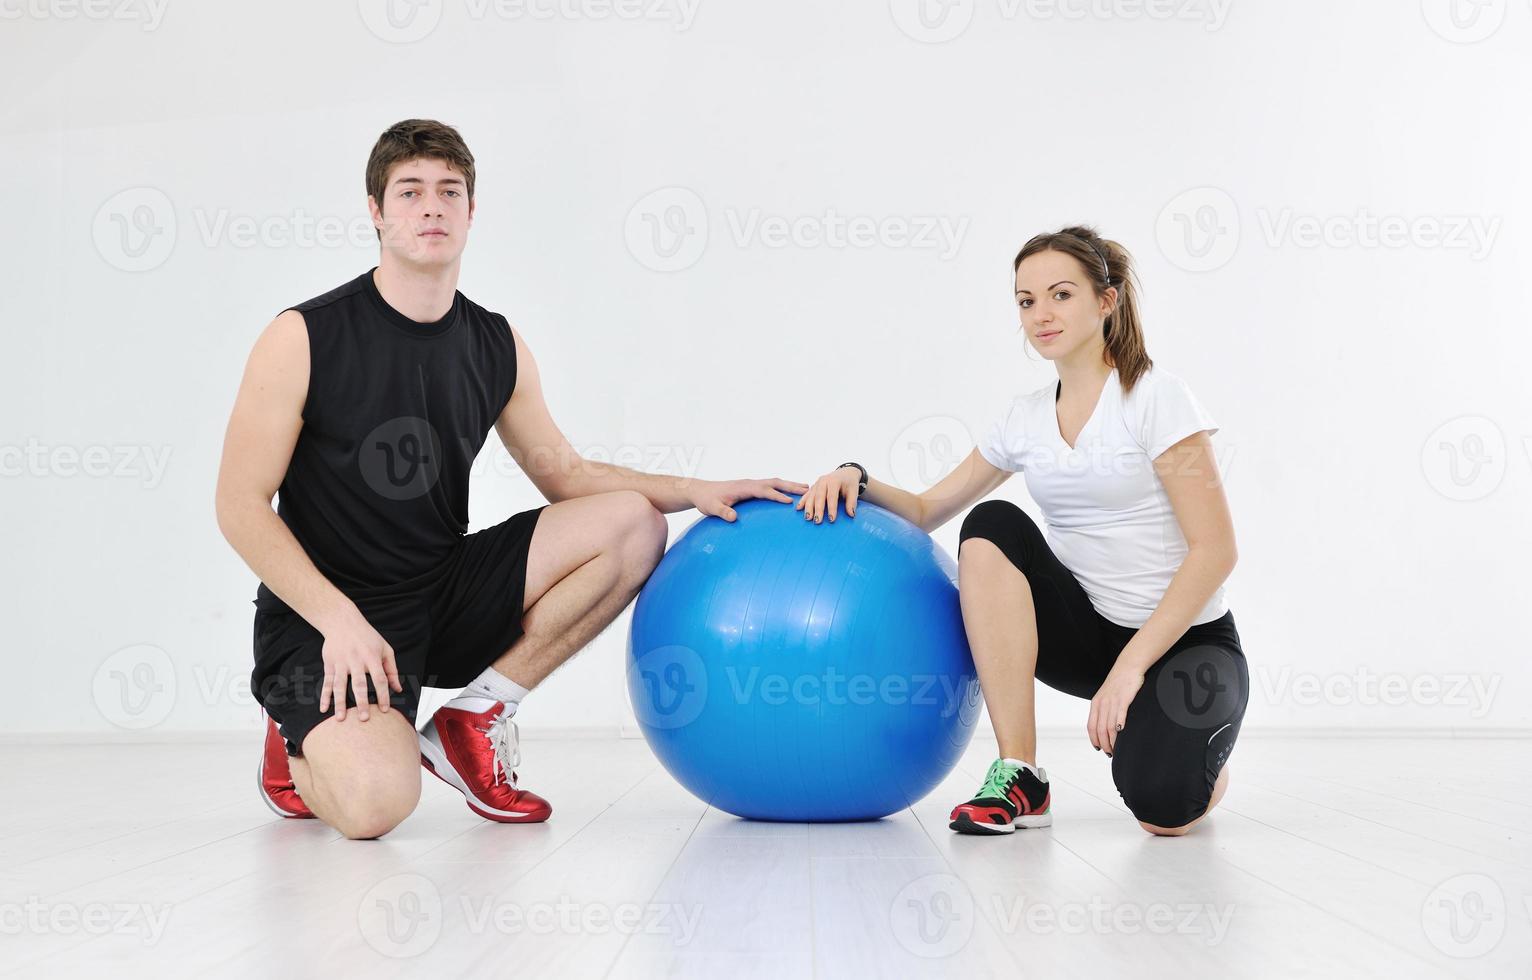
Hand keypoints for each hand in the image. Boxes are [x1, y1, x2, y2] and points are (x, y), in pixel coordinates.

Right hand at [318, 607, 402, 721]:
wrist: (342, 621)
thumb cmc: (367, 636)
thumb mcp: (385, 648)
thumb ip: (392, 669)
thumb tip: (398, 689)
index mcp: (372, 657)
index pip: (380, 679)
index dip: (384, 695)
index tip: (385, 710)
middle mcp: (356, 660)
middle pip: (359, 684)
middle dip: (362, 702)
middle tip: (364, 719)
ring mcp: (341, 663)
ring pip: (340, 685)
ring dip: (340, 703)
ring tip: (341, 719)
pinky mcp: (329, 664)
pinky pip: (327, 682)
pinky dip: (324, 696)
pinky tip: (323, 708)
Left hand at [692, 477, 808, 521]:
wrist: (700, 491)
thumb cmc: (706, 500)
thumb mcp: (712, 508)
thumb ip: (723, 513)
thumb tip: (733, 518)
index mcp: (743, 487)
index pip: (764, 491)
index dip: (777, 496)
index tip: (791, 502)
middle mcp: (750, 483)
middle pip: (774, 482)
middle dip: (791, 486)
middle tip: (808, 489)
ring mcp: (751, 484)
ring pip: (774, 482)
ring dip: (789, 485)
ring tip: (806, 489)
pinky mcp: (751, 488)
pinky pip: (770, 486)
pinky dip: (782, 488)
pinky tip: (789, 494)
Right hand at [795, 465, 861, 523]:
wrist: (845, 473)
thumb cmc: (849, 483)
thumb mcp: (854, 491)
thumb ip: (852, 502)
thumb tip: (851, 514)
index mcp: (834, 481)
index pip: (832, 496)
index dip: (832, 508)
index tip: (832, 520)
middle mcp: (823, 481)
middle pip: (819, 497)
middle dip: (817, 510)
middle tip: (817, 521)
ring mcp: (817, 483)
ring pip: (811, 496)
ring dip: (808, 507)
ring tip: (808, 518)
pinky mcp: (813, 487)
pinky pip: (806, 494)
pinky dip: (802, 501)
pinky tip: (798, 509)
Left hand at [1087, 663, 1144, 756]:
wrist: (1128, 666)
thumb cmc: (1119, 683)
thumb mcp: (1106, 696)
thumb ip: (1104, 709)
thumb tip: (1105, 726)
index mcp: (1096, 703)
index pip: (1091, 726)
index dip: (1094, 739)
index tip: (1098, 748)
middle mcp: (1102, 703)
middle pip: (1100, 729)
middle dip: (1104, 744)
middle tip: (1110, 753)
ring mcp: (1112, 701)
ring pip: (1109, 725)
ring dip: (1112, 740)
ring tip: (1116, 749)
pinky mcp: (1123, 698)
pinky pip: (1120, 714)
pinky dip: (1120, 725)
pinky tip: (1122, 732)